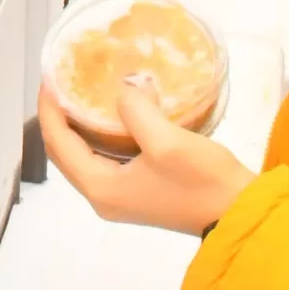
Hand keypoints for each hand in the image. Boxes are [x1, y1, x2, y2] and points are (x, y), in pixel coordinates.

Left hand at [41, 84, 253, 237]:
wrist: (239, 214)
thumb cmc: (201, 181)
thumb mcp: (167, 141)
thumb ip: (136, 111)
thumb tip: (124, 90)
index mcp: (101, 187)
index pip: (58, 143)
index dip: (49, 108)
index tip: (50, 75)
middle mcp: (103, 196)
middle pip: (64, 152)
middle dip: (58, 116)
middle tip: (62, 80)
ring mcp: (121, 197)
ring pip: (83, 156)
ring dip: (77, 125)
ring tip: (80, 90)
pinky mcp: (139, 192)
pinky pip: (103, 159)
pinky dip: (98, 135)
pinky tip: (111, 112)